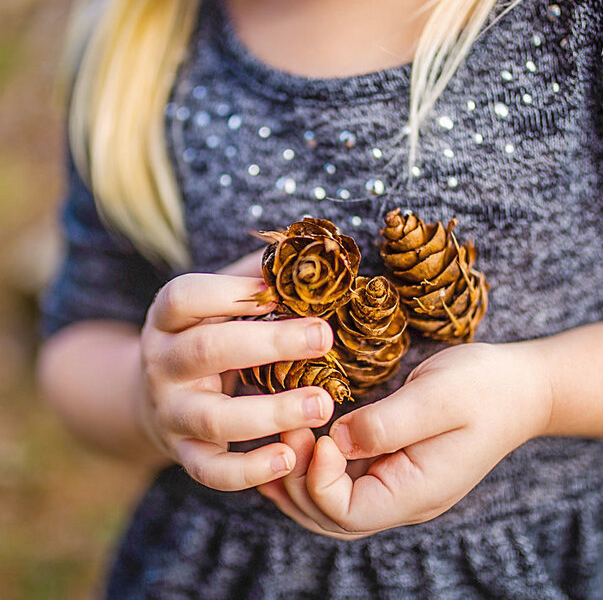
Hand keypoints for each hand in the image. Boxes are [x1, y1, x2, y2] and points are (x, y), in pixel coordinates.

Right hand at [136, 263, 336, 491]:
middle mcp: (162, 363)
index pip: (186, 297)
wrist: (153, 395)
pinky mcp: (183, 454)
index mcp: (168, 319)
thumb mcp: (213, 306)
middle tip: (325, 337)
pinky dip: (249, 471)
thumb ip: (251, 280)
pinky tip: (289, 458)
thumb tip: (308, 254)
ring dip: (271, 412)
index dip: (231, 291)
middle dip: (269, 344)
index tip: (284, 290)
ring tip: (323, 403)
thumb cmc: (203, 337)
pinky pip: (212, 471)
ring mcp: (170, 412)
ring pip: (214, 418)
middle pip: (207, 352)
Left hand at [259, 342, 551, 538]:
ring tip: (276, 446)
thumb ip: (387, 423)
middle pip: (333, 518)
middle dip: (298, 484)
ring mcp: (399, 484)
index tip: (319, 434)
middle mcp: (405, 498)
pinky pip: (346, 481)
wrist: (519, 388)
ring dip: (299, 481)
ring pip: (334, 506)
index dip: (320, 480)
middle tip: (285, 434)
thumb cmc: (485, 387)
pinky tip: (297, 446)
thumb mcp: (438, 397)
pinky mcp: (393, 464)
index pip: (350, 512)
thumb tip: (336, 440)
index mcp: (418, 490)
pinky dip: (315, 469)